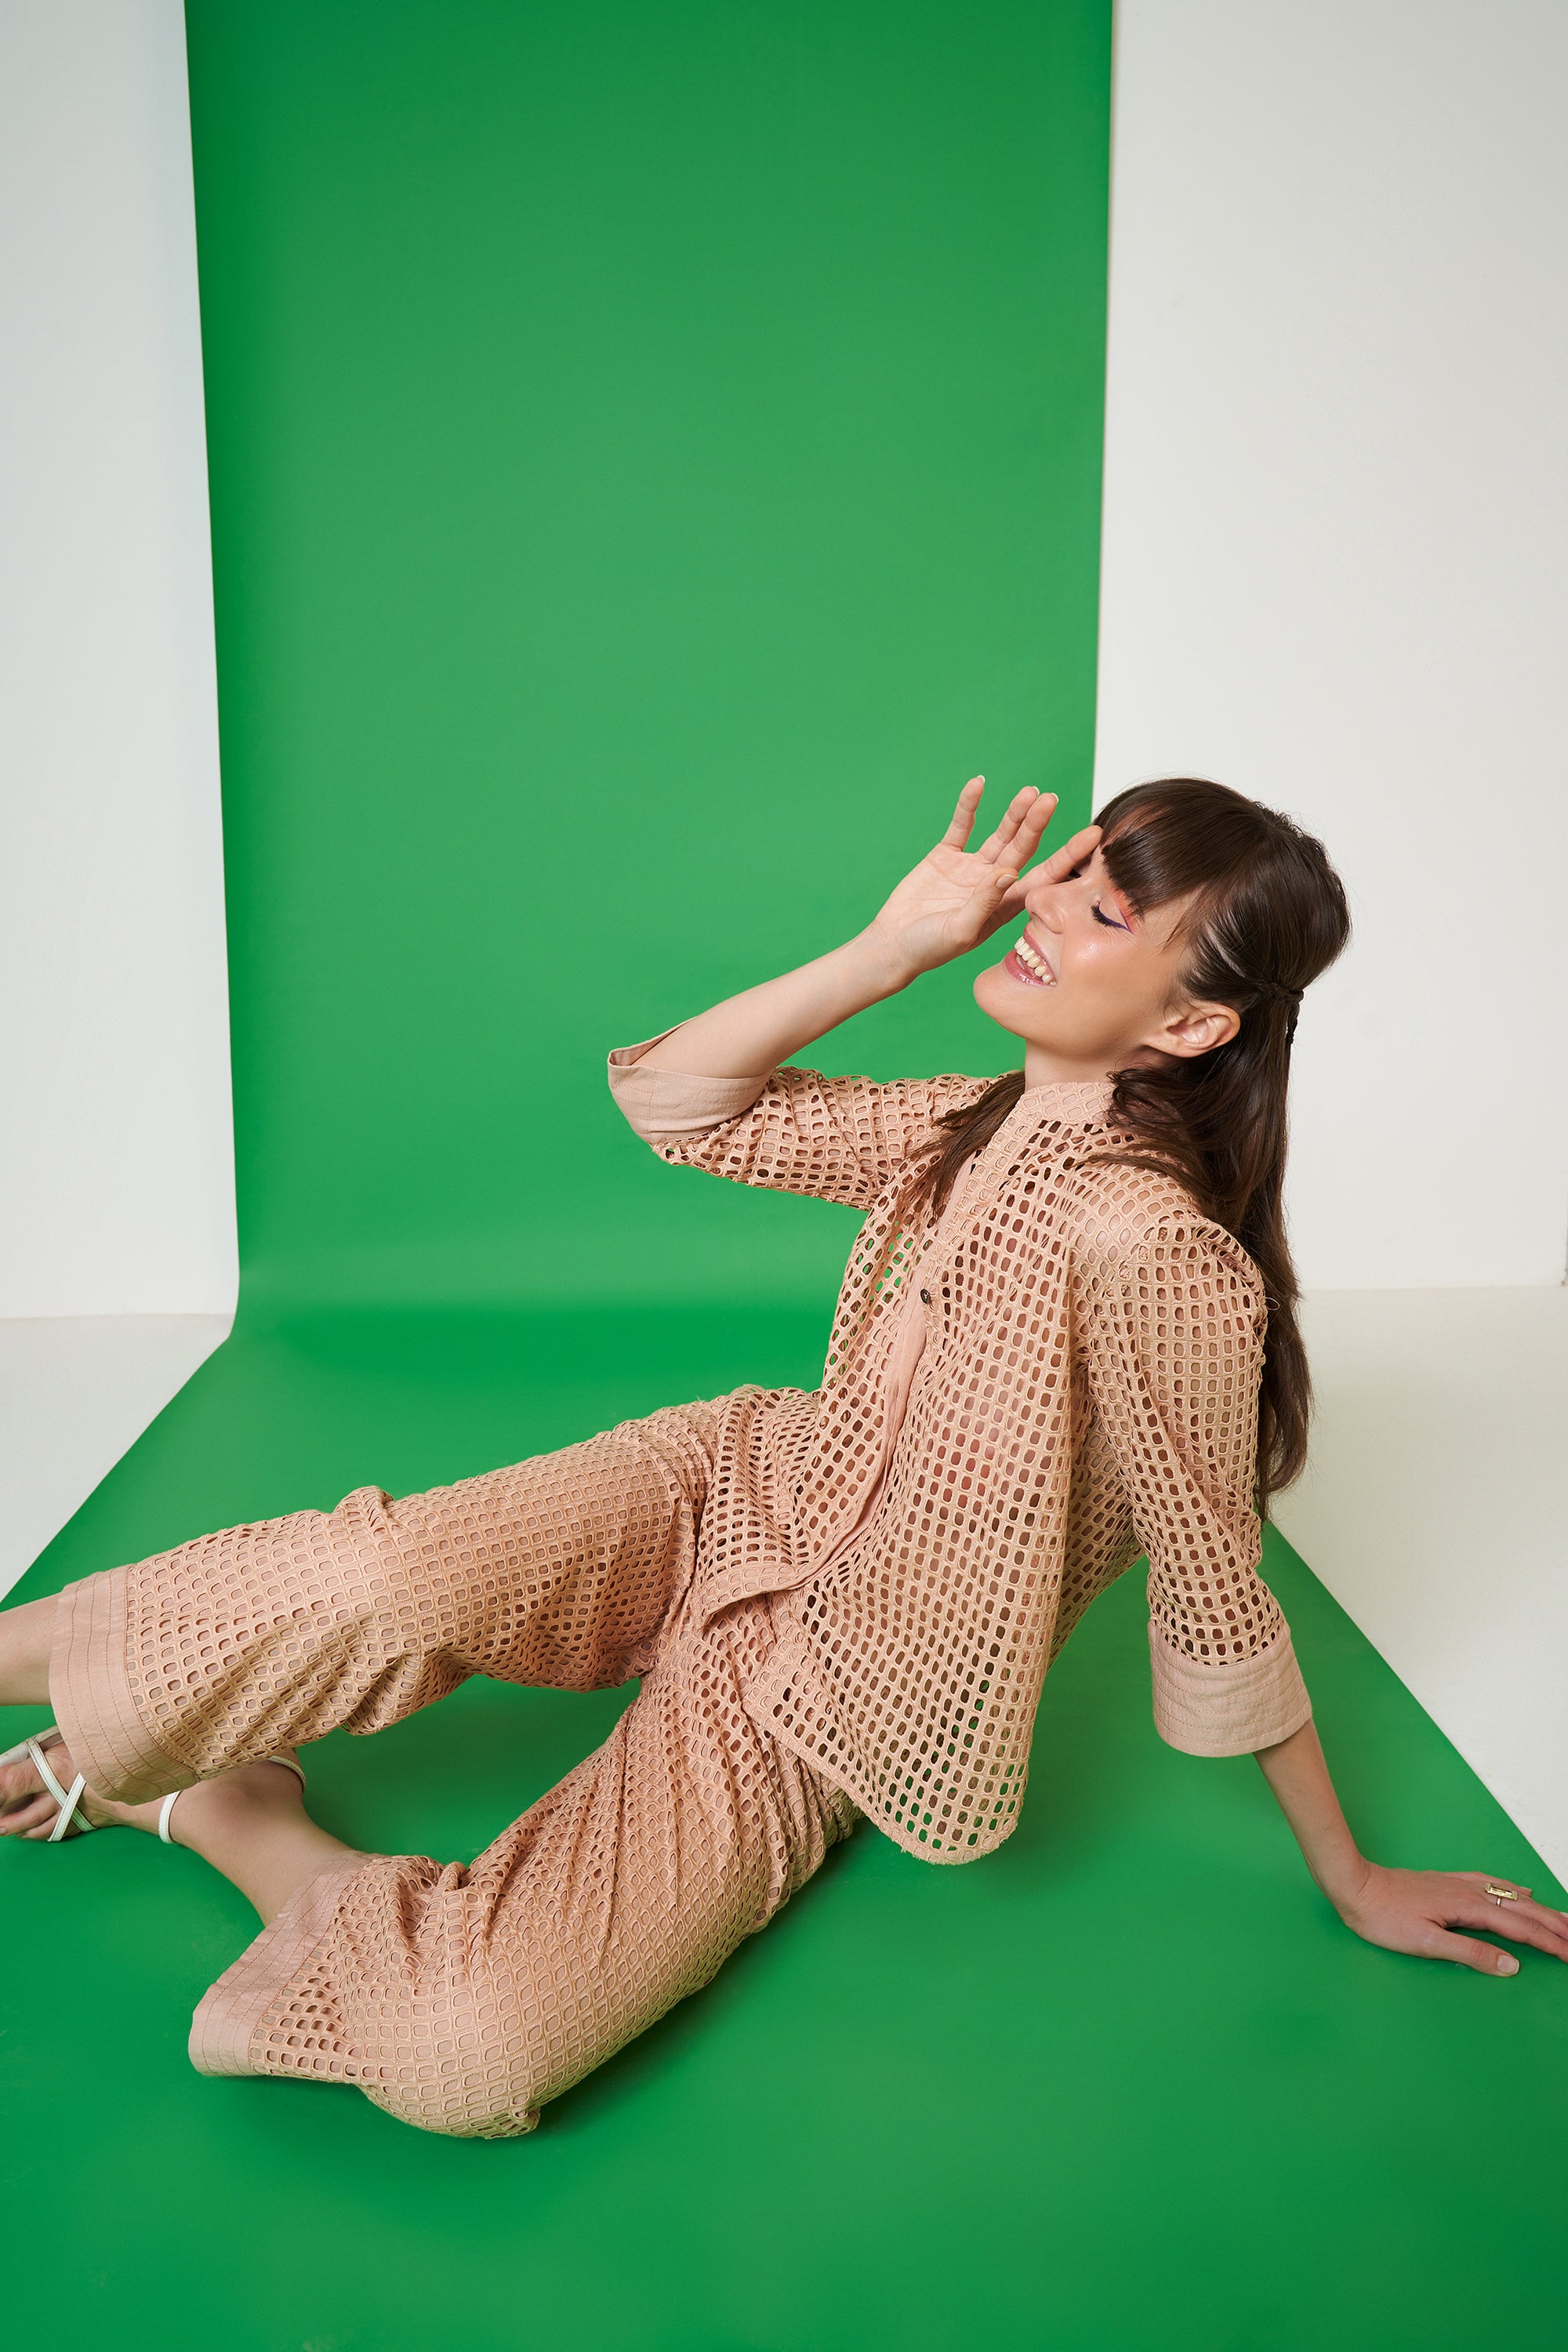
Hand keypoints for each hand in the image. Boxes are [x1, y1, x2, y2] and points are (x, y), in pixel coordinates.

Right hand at [863, 778, 1099, 983]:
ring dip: (1014, 813)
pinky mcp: (946, 857)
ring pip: (999, 834)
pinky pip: (961, 826)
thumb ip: (984, 902)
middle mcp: (995, 883)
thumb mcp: (959, 931)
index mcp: (1006, 905)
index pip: (1046, 876)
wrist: (892, 946)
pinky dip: (969, 806)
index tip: (1092, 836)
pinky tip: (979, 784)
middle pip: (1024, 848)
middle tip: (1050, 799)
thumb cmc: (928, 950)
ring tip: (1029, 792)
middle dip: (1038, 824)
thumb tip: (1008, 872)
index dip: (1069, 856)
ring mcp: (971, 868)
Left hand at [1333, 1861, 1567, 1975]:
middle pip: (1522, 1910)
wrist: (1355, 1887)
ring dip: (1540, 1909)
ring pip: (1511, 1896)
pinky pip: (1492, 1883)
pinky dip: (1514, 1890)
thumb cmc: (1384, 1919)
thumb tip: (1511, 1964)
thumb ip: (1470, 1953)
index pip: (1520, 1929)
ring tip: (1563, 1919)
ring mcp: (1459, 1884)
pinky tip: (1520, 1891)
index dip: (1549, 1943)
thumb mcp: (1426, 1943)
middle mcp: (1469, 1892)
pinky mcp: (1447, 1882)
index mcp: (1468, 1909)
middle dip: (1554, 1926)